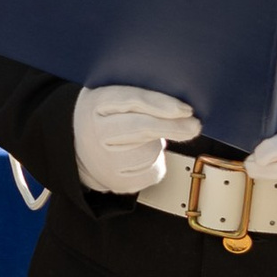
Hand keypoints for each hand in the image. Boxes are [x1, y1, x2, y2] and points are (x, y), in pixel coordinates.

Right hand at [72, 82, 201, 194]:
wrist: (82, 150)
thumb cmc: (107, 117)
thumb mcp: (112, 96)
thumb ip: (138, 93)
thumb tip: (178, 99)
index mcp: (95, 103)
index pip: (131, 100)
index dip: (161, 104)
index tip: (185, 109)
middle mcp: (96, 133)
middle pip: (142, 128)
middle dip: (172, 127)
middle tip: (194, 125)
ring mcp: (104, 161)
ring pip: (149, 152)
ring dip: (157, 145)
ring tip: (147, 140)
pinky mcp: (117, 182)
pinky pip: (152, 172)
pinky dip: (157, 163)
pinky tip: (146, 155)